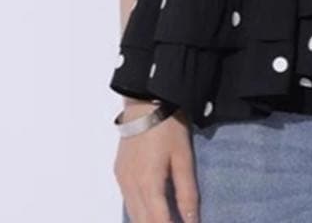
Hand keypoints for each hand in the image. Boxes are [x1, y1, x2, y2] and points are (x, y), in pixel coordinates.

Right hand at [113, 107, 198, 222]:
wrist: (146, 100)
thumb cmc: (169, 126)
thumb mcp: (184, 157)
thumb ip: (187, 192)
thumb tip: (192, 221)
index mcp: (148, 184)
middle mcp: (130, 186)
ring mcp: (122, 180)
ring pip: (133, 215)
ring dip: (147, 222)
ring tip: (166, 220)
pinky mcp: (119, 172)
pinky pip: (128, 201)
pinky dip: (139, 212)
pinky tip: (151, 213)